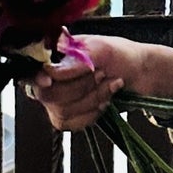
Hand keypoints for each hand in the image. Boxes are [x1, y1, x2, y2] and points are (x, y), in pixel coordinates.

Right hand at [28, 35, 172, 133]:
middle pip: (48, 94)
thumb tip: (51, 73)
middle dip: (81, 87)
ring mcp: (57, 100)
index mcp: (53, 56)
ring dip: (92, 99)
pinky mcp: (68, 116)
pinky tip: (104, 102)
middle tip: (102, 74)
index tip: (48, 81)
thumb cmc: (120, 55)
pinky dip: (92, 113)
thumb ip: (74, 60)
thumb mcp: (99, 49)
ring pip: (62, 111)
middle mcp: (49, 78)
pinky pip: (71, 123)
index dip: (36, 78)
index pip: (31, 71)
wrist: (141, 74)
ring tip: (110, 85)